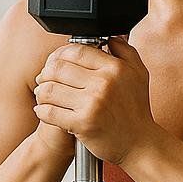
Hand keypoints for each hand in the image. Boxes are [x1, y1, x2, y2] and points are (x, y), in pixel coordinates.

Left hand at [31, 36, 157, 167]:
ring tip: (43, 94)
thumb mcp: (139, 74)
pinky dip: (42, 110)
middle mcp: (103, 83)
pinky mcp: (82, 124)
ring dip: (41, 92)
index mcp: (115, 68)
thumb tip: (109, 36)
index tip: (57, 61)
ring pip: (49, 89)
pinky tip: (44, 110)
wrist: (140, 144)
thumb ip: (125, 51)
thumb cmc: (137, 111)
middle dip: (46, 72)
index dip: (61, 54)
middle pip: (58, 68)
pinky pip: (50, 112)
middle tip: (44, 79)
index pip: (76, 51)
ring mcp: (92, 104)